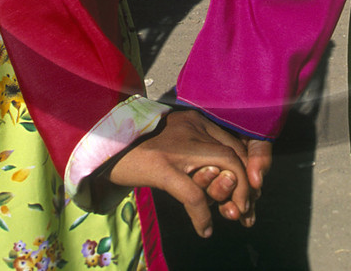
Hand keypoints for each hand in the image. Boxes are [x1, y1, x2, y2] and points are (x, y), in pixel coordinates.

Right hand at [108, 110, 258, 236]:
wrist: (98, 142)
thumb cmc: (134, 148)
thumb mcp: (172, 144)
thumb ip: (195, 154)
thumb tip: (223, 179)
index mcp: (195, 121)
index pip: (235, 142)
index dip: (249, 169)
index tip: (252, 192)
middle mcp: (192, 127)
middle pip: (235, 155)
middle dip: (246, 186)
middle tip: (246, 211)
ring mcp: (177, 147)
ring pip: (224, 167)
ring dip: (232, 196)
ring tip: (233, 216)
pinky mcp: (161, 166)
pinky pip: (193, 194)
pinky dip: (203, 215)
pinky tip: (205, 230)